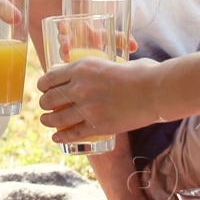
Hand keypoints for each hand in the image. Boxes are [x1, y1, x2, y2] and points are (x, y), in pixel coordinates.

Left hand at [38, 56, 162, 141]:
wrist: (156, 91)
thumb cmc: (141, 73)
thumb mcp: (112, 61)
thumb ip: (99, 69)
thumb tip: (96, 72)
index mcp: (82, 67)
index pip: (50, 78)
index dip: (43, 85)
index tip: (43, 89)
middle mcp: (80, 87)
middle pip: (49, 99)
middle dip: (45, 104)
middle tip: (46, 106)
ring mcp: (88, 108)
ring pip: (56, 118)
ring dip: (48, 121)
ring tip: (46, 121)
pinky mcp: (98, 126)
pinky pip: (73, 133)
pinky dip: (62, 137)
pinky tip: (57, 138)